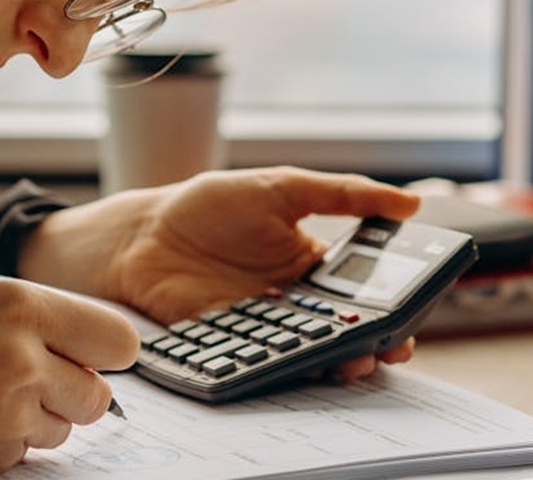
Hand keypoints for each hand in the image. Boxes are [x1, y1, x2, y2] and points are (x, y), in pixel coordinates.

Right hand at [0, 279, 139, 479]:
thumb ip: (18, 321)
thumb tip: (67, 341)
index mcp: (15, 304)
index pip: (117, 338)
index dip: (104, 352)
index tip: (89, 356)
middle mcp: (23, 356)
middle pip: (98, 395)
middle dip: (70, 393)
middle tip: (27, 382)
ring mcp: (10, 414)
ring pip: (64, 430)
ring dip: (35, 422)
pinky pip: (25, 457)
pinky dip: (3, 447)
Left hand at [18, 166, 421, 378]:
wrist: (142, 234)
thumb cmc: (209, 206)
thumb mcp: (280, 187)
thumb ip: (342, 194)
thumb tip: (410, 201)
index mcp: (313, 264)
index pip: (366, 292)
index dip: (393, 306)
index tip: (412, 315)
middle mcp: (295, 301)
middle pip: (346, 330)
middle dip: (374, 343)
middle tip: (391, 347)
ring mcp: (265, 326)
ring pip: (312, 352)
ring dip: (338, 361)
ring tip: (353, 360)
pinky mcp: (234, 344)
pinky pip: (267, 361)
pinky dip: (287, 367)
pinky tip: (299, 363)